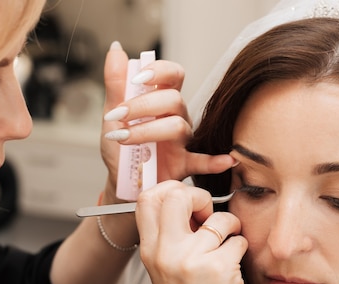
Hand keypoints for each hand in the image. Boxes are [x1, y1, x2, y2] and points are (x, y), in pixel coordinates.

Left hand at [99, 42, 234, 202]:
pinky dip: (215, 161)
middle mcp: (176, 116)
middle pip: (174, 100)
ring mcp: (183, 141)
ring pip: (178, 127)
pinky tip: (225, 160)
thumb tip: (116, 48)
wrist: (121, 180)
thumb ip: (116, 83)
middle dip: (143, 105)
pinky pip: (204, 162)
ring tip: (124, 138)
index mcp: (161, 99)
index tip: (138, 79)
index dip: (160, 71)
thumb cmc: (121, 147)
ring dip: (149, 131)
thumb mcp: (112, 113)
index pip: (173, 75)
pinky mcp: (185, 165)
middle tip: (118, 115)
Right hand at [135, 181, 247, 283]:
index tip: (188, 205)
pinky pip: (238, 240)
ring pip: (220, 218)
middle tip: (209, 215)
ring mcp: (192, 259)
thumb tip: (192, 202)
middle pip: (177, 195)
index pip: (148, 198)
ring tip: (228, 242)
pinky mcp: (218, 269)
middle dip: (199, 196)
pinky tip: (233, 264)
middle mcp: (166, 251)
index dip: (171, 190)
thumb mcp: (163, 267)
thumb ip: (170, 235)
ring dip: (231, 227)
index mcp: (150, 249)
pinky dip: (241, 247)